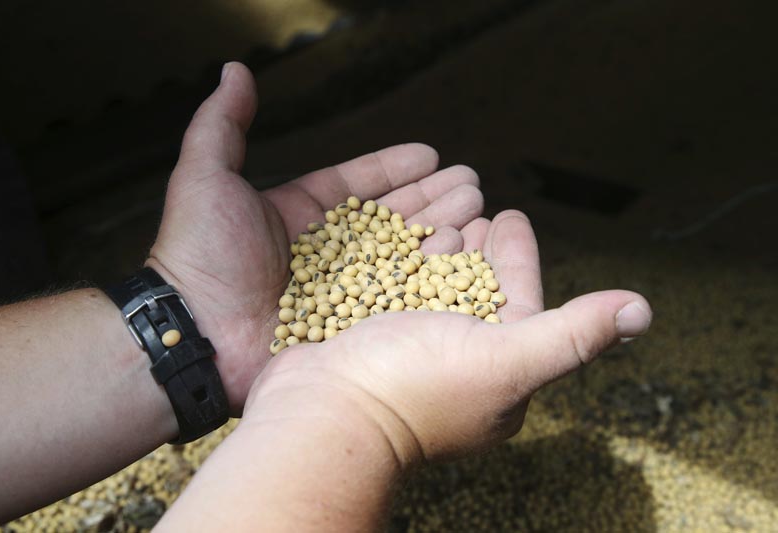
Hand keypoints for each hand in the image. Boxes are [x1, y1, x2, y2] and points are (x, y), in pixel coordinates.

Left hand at [146, 62, 483, 412]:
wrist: (195, 333)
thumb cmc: (199, 255)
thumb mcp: (205, 177)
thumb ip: (223, 124)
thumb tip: (234, 69)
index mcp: (298, 216)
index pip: (357, 186)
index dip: (394, 169)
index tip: (430, 154)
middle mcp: (324, 253)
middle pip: (388, 219)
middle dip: (432, 198)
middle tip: (471, 184)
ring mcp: (340, 291)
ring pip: (401, 256)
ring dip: (440, 231)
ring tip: (477, 211)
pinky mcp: (351, 327)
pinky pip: (398, 299)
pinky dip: (430, 280)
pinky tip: (461, 258)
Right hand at [242, 211, 652, 466]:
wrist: (319, 415)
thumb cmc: (413, 390)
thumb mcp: (505, 360)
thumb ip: (570, 334)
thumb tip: (641, 311)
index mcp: (495, 374)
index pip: (518, 303)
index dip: (517, 258)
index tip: (511, 215)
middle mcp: (454, 365)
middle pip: (474, 292)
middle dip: (478, 247)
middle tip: (478, 204)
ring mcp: (407, 353)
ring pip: (431, 287)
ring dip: (439, 247)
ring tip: (441, 211)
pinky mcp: (367, 340)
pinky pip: (391, 289)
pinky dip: (397, 259)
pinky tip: (391, 234)